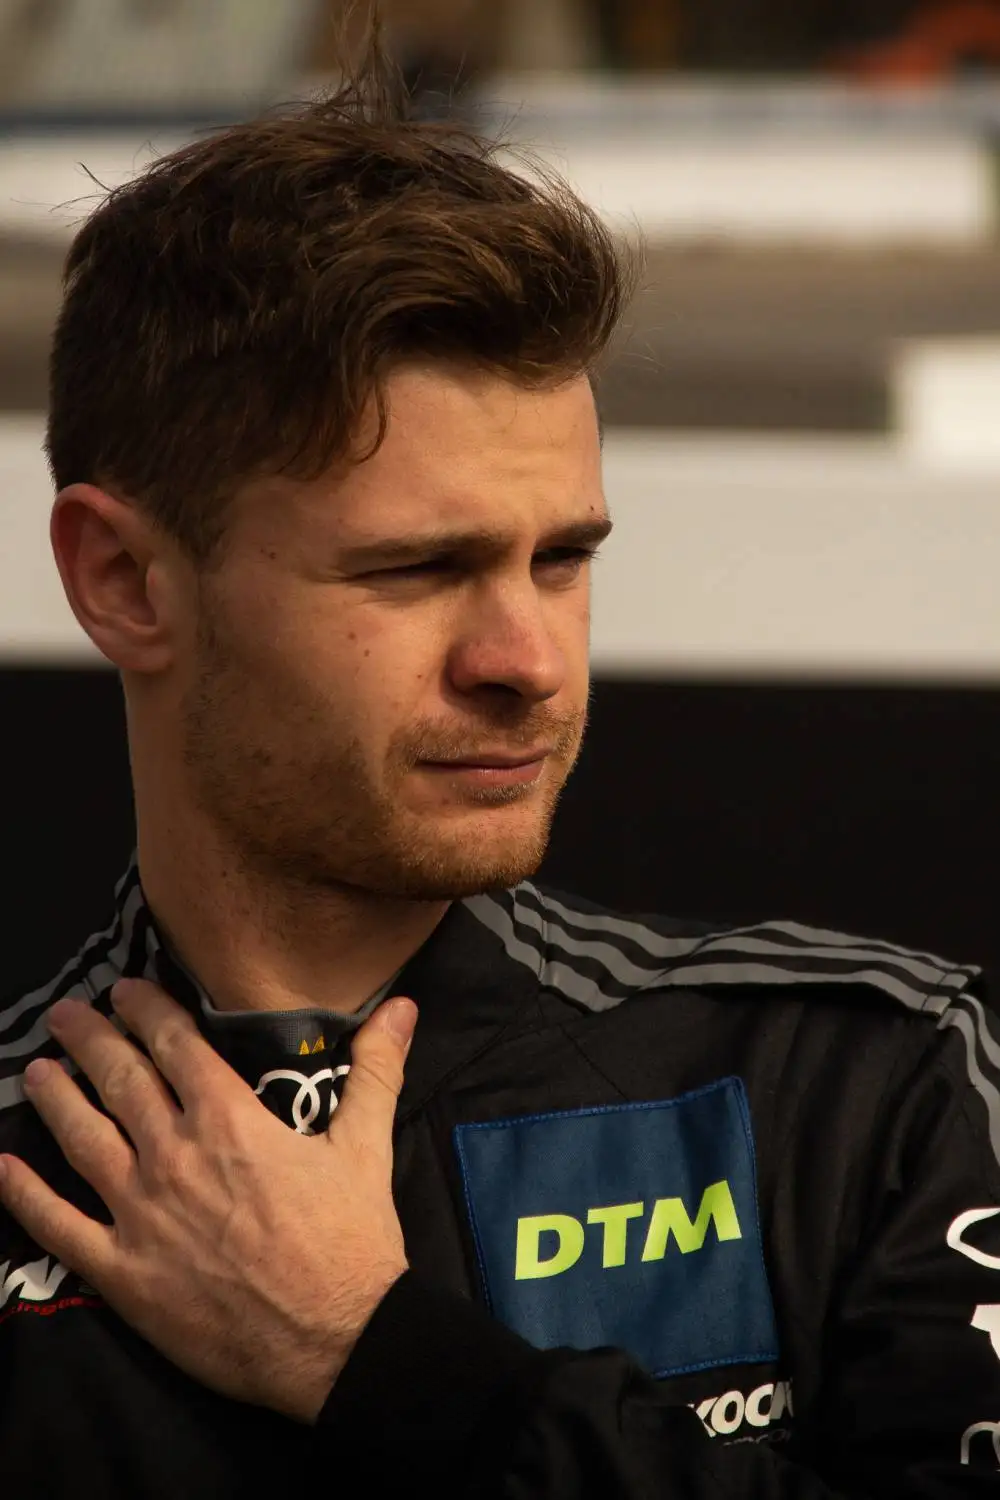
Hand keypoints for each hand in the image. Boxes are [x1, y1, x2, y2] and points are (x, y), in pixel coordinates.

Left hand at [0, 979, 416, 1422]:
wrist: (337, 1337)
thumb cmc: (352, 1240)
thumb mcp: (366, 1145)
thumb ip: (376, 1069)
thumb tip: (401, 1007)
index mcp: (230, 1120)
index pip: (176, 1045)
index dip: (147, 1011)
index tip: (125, 990)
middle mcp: (175, 1155)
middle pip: (121, 1081)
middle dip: (91, 1039)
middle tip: (68, 1013)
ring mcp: (142, 1213)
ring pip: (82, 1140)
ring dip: (55, 1098)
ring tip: (36, 1070)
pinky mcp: (124, 1271)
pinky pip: (60, 1227)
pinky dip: (25, 1195)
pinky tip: (3, 1169)